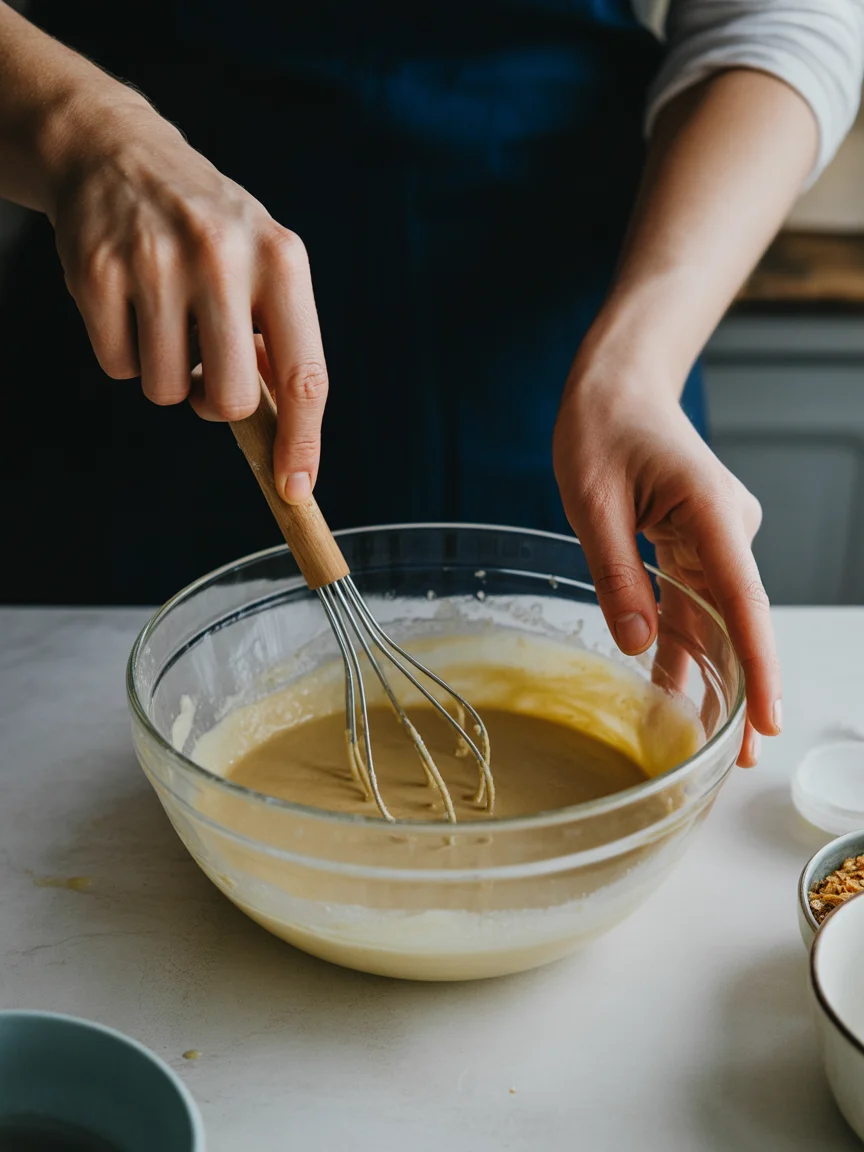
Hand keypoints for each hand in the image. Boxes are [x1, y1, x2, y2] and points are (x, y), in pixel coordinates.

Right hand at [51, 101, 325, 502]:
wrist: (118, 152)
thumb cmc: (209, 230)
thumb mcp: (264, 263)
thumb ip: (280, 340)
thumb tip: (284, 434)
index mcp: (282, 260)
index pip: (306, 376)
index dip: (302, 443)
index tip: (295, 488)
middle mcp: (224, 256)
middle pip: (230, 400)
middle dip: (214, 402)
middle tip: (203, 366)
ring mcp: (156, 262)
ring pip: (166, 392)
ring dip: (166, 375)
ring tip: (165, 317)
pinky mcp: (97, 272)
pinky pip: (119, 368)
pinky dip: (125, 353)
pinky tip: (129, 303)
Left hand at [553, 365, 780, 766]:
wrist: (617, 387)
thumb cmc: (603, 428)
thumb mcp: (592, 500)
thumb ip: (616, 572)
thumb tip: (639, 644)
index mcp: (709, 512)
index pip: (744, 600)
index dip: (760, 664)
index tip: (769, 718)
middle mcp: (725, 530)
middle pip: (738, 621)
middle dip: (741, 690)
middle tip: (738, 759)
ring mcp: (714, 539)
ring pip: (716, 619)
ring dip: (710, 674)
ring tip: (705, 742)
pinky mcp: (696, 543)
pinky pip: (693, 604)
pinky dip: (684, 645)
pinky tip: (675, 693)